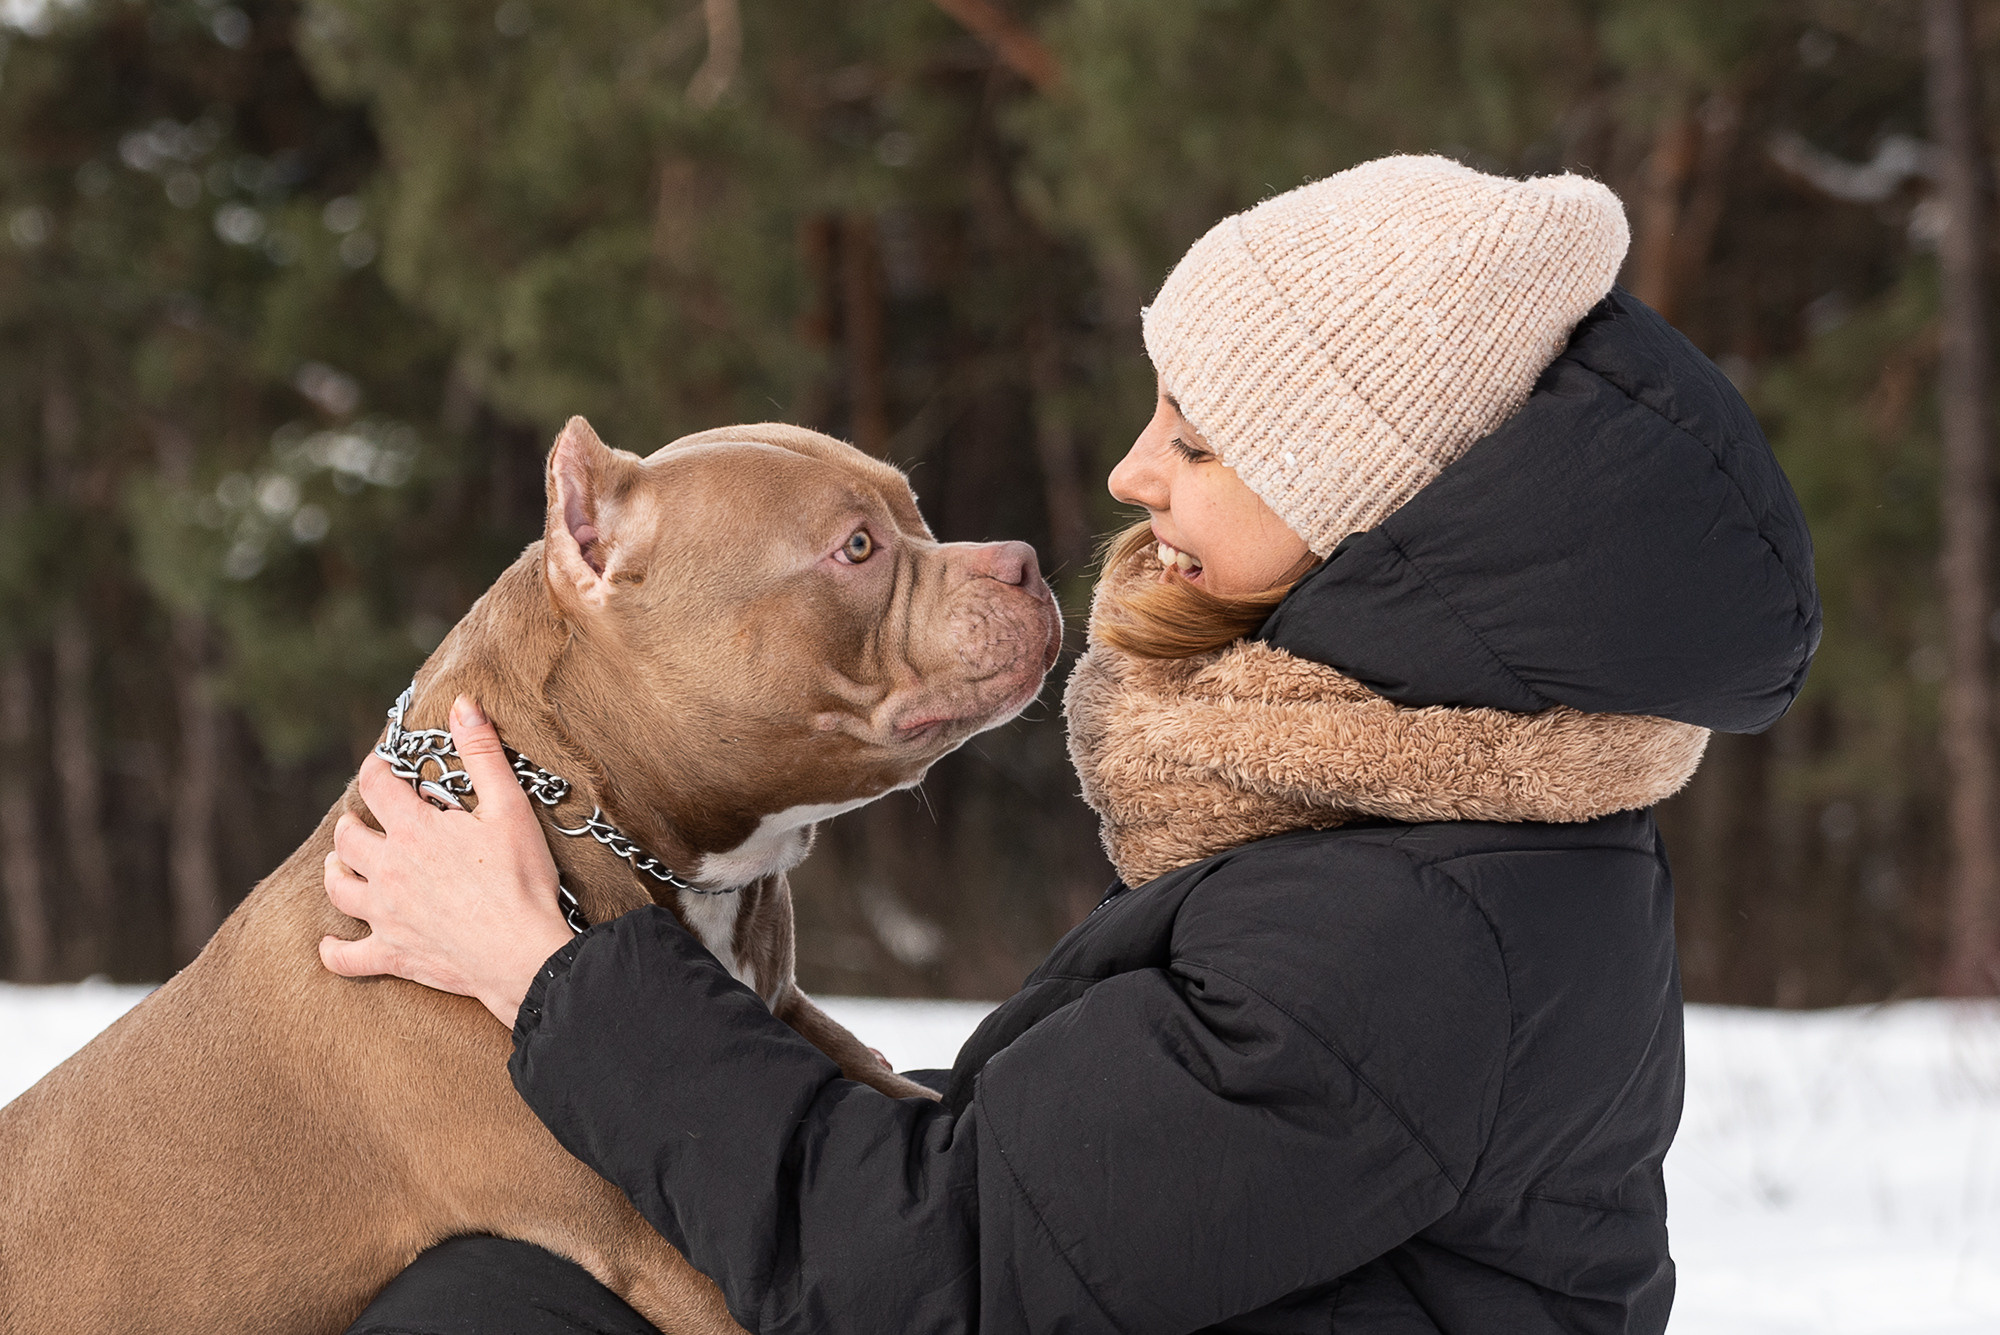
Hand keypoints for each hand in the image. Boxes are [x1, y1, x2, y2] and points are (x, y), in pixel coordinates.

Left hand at [320, 695, 574, 1027]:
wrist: (522, 953)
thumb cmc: (522, 880)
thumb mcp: (510, 808)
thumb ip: (482, 754)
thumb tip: (462, 705)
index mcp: (414, 830)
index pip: (376, 785)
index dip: (376, 768)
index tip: (384, 765)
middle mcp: (387, 869)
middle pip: (348, 837)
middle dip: (355, 821)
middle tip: (369, 817)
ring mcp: (385, 914)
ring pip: (339, 888)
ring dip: (337, 871)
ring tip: (343, 864)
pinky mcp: (392, 953)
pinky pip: (346, 957)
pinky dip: (334, 950)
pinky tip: (331, 944)